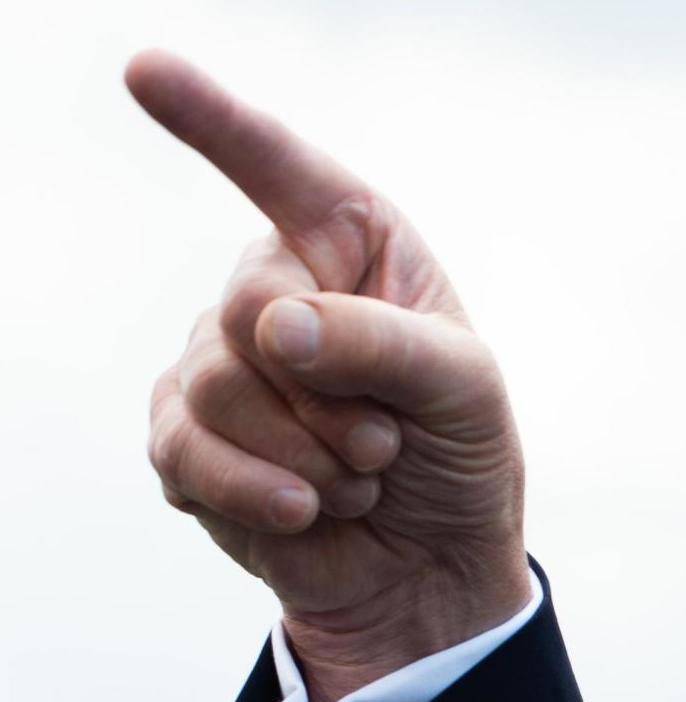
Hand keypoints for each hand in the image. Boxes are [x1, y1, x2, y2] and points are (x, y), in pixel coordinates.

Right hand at [129, 49, 529, 701]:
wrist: (433, 573)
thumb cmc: (460, 460)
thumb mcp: (464, 394)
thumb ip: (385, 345)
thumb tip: (274, 325)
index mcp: (351, 247)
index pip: (278, 170)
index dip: (213, 120)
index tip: (146, 69)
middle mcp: (275, 290)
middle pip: (244, 309)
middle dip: (330, 397)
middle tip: (387, 442)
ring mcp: (219, 364)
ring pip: (214, 388)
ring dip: (311, 457)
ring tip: (362, 479)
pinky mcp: (185, 440)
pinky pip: (186, 453)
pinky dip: (262, 495)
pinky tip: (307, 512)